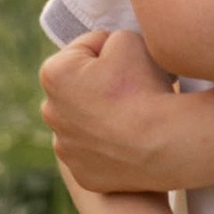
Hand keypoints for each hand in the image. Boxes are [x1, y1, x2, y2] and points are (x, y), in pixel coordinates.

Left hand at [39, 27, 183, 191]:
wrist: (163, 143)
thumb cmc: (143, 87)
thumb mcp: (128, 39)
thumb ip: (110, 39)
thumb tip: (108, 52)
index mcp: (54, 74)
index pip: (86, 48)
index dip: (114, 49)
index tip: (132, 60)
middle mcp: (50, 113)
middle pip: (81, 87)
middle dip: (102, 84)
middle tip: (135, 87)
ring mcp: (65, 149)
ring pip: (85, 122)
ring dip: (103, 116)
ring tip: (134, 116)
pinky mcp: (83, 175)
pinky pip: (96, 153)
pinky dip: (110, 146)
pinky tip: (131, 142)